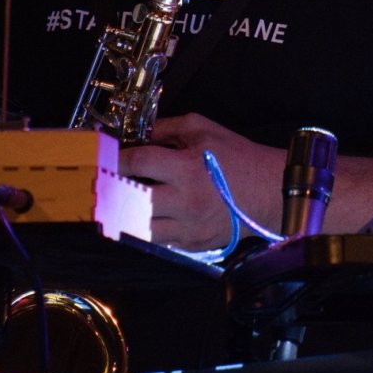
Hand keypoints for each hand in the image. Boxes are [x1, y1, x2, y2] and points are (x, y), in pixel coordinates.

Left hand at [117, 113, 285, 250]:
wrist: (268, 191)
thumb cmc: (237, 158)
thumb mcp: (203, 130)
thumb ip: (166, 128)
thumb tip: (137, 133)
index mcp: (187, 168)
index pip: (137, 163)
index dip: (115, 157)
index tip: (105, 156)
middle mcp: (185, 201)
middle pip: (131, 200)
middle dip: (112, 189)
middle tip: (103, 182)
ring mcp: (188, 228)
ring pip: (139, 229)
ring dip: (126, 214)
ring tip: (121, 203)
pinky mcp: (192, 244)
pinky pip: (158, 241)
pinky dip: (147, 229)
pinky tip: (144, 217)